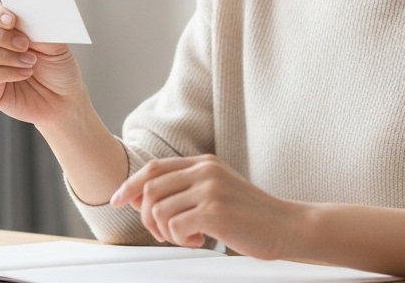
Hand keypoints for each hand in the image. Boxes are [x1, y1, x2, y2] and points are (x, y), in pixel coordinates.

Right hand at [0, 0, 85, 126]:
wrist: (65, 98)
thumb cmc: (59, 68)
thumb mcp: (56, 44)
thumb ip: (40, 28)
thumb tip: (30, 13)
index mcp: (7, 28)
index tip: (12, 20)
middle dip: (1, 36)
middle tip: (25, 44)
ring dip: (7, 56)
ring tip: (30, 62)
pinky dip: (7, 73)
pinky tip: (25, 73)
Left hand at [110, 154, 302, 258]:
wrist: (287, 226)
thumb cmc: (252, 215)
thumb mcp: (217, 192)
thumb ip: (184, 190)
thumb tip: (139, 199)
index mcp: (203, 163)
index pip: (153, 168)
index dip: (129, 184)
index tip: (117, 201)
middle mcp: (204, 171)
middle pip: (150, 189)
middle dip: (147, 217)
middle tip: (165, 234)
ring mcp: (210, 189)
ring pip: (158, 210)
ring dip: (165, 232)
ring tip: (187, 238)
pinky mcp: (214, 211)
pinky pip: (175, 227)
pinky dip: (181, 241)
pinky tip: (200, 242)